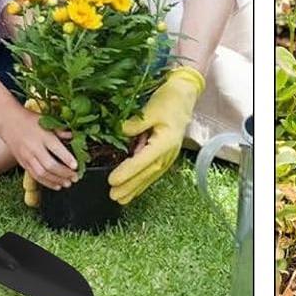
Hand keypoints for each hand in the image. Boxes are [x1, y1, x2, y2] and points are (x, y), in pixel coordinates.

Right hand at [1, 107, 77, 190]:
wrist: (8, 121)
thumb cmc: (30, 121)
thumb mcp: (46, 121)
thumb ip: (61, 131)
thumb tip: (75, 137)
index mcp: (42, 136)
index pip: (56, 149)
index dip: (67, 159)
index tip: (76, 166)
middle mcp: (34, 147)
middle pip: (50, 165)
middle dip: (64, 174)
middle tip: (75, 177)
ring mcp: (27, 156)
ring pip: (42, 173)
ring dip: (57, 180)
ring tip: (68, 183)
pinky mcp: (22, 162)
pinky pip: (35, 176)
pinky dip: (47, 183)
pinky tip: (57, 185)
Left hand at [109, 66, 204, 204]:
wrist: (183, 96)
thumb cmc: (168, 100)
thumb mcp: (151, 109)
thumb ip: (137, 123)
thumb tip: (122, 132)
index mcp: (165, 142)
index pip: (143, 160)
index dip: (127, 171)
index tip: (112, 180)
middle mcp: (168, 152)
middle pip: (147, 173)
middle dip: (130, 186)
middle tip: (114, 196)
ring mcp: (168, 155)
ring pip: (150, 175)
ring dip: (135, 188)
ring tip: (121, 199)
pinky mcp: (165, 154)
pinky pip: (152, 171)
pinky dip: (142, 181)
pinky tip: (134, 188)